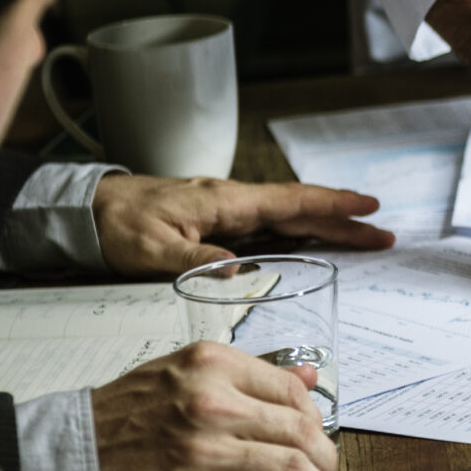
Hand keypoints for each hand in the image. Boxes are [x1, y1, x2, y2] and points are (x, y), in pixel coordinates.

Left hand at [92, 174, 393, 274]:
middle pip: (300, 209)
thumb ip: (195, 258)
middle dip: (343, 220)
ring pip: (287, 217)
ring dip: (325, 226)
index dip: (332, 204)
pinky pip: (269, 226)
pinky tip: (310, 242)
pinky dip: (297, 231)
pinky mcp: (217, 222)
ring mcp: (226, 211)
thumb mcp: (150, 249)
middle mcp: (232, 202)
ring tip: (360, 237)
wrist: (88, 211)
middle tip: (382, 233)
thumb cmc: (116, 224)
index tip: (369, 207)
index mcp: (225, 202)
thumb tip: (238, 269)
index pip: (291, 200)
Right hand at [92, 343, 339, 470]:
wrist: (73, 455)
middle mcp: (211, 403)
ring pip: (290, 469)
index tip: (316, 435)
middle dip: (324, 457)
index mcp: (212, 365)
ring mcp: (203, 452)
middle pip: (299, 431)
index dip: (315, 418)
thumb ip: (248, 375)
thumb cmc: (128, 415)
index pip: (291, 390)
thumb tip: (309, 379)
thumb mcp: (184, 373)